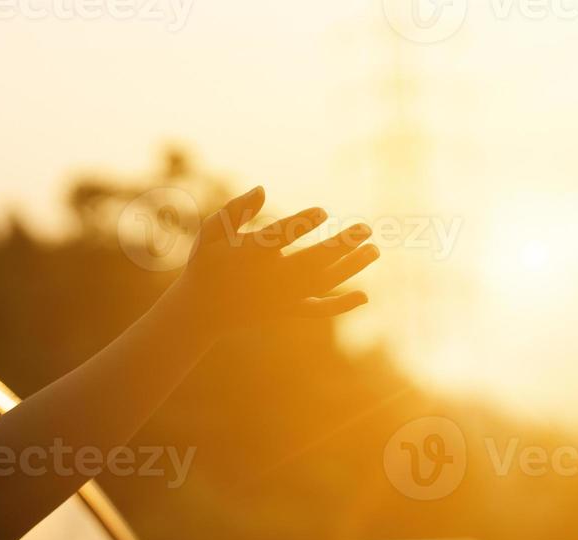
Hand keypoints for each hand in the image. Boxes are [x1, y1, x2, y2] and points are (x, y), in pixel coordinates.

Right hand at [169, 186, 378, 335]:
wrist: (203, 311)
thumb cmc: (207, 264)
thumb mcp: (212, 232)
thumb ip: (235, 210)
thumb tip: (263, 189)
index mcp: (249, 256)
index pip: (279, 238)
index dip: (301, 224)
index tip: (322, 212)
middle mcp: (269, 279)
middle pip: (311, 261)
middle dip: (341, 246)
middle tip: (365, 228)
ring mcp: (281, 297)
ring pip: (322, 283)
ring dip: (350, 267)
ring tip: (374, 249)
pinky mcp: (286, 311)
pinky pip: (318, 309)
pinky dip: (341, 305)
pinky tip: (365, 296)